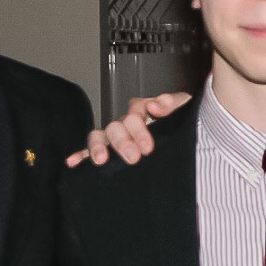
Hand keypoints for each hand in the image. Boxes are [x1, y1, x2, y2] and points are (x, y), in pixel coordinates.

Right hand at [65, 92, 192, 167]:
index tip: (148, 147)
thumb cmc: (182, 123)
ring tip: (101, 160)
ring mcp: (116, 138)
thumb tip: (156, 104)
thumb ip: (172, 102)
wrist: (192, 141)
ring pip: (100, 137)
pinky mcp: (110, 154)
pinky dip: (81, 156)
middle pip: (117, 127)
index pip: (135, 112)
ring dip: (99, 147)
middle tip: (134, 157)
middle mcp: (126, 123)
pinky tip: (73, 162)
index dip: (140, 129)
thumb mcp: (183, 108)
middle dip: (123, 142)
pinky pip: (90, 152)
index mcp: (143, 111)